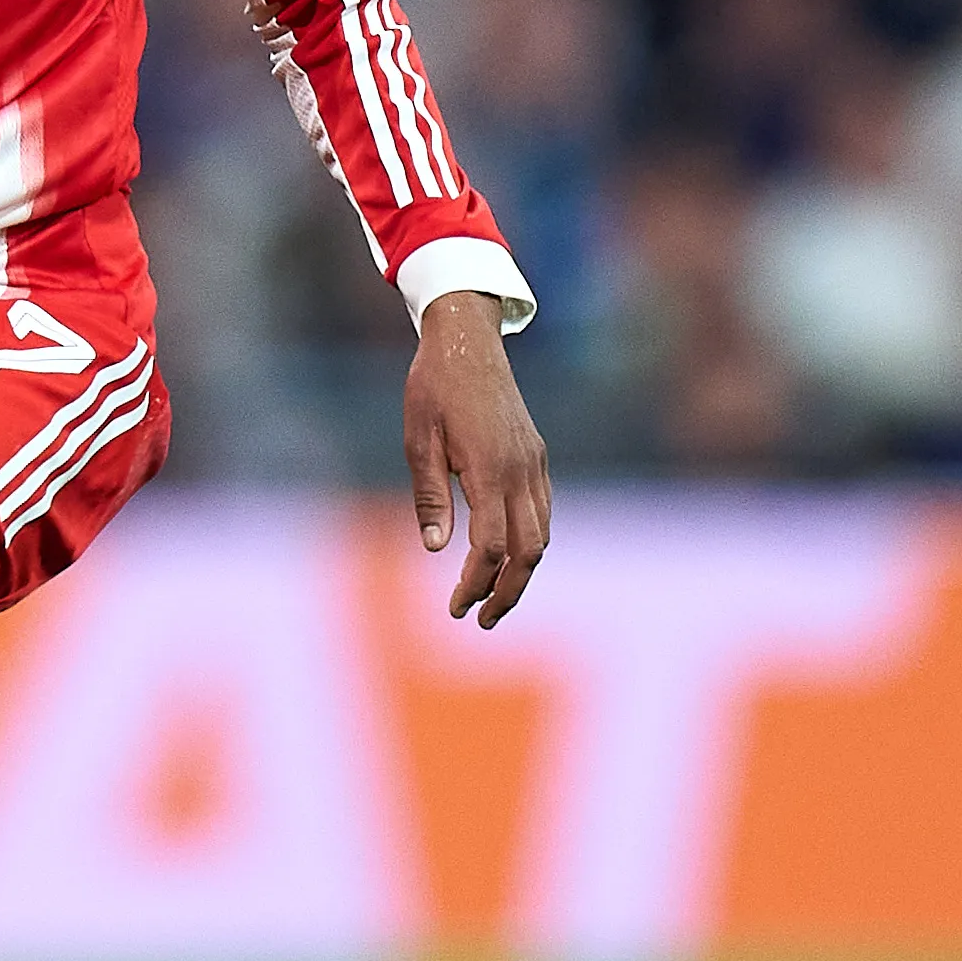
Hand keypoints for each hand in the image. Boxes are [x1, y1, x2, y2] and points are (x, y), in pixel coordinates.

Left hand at [405, 294, 551, 628]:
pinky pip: (543, 511)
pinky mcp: (537, 456)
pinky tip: (507, 555)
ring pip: (542, 534)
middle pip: (529, 551)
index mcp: (490, 468)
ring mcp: (535, 463)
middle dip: (508, 592)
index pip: (492, 546)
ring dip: (522, 572)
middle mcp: (522, 470)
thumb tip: (437, 549)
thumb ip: (430, 496)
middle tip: (481, 620)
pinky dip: (531, 541)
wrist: (468, 340)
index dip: (476, 583)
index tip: (455, 607)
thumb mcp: (418, 439)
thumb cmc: (433, 387)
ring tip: (494, 596)